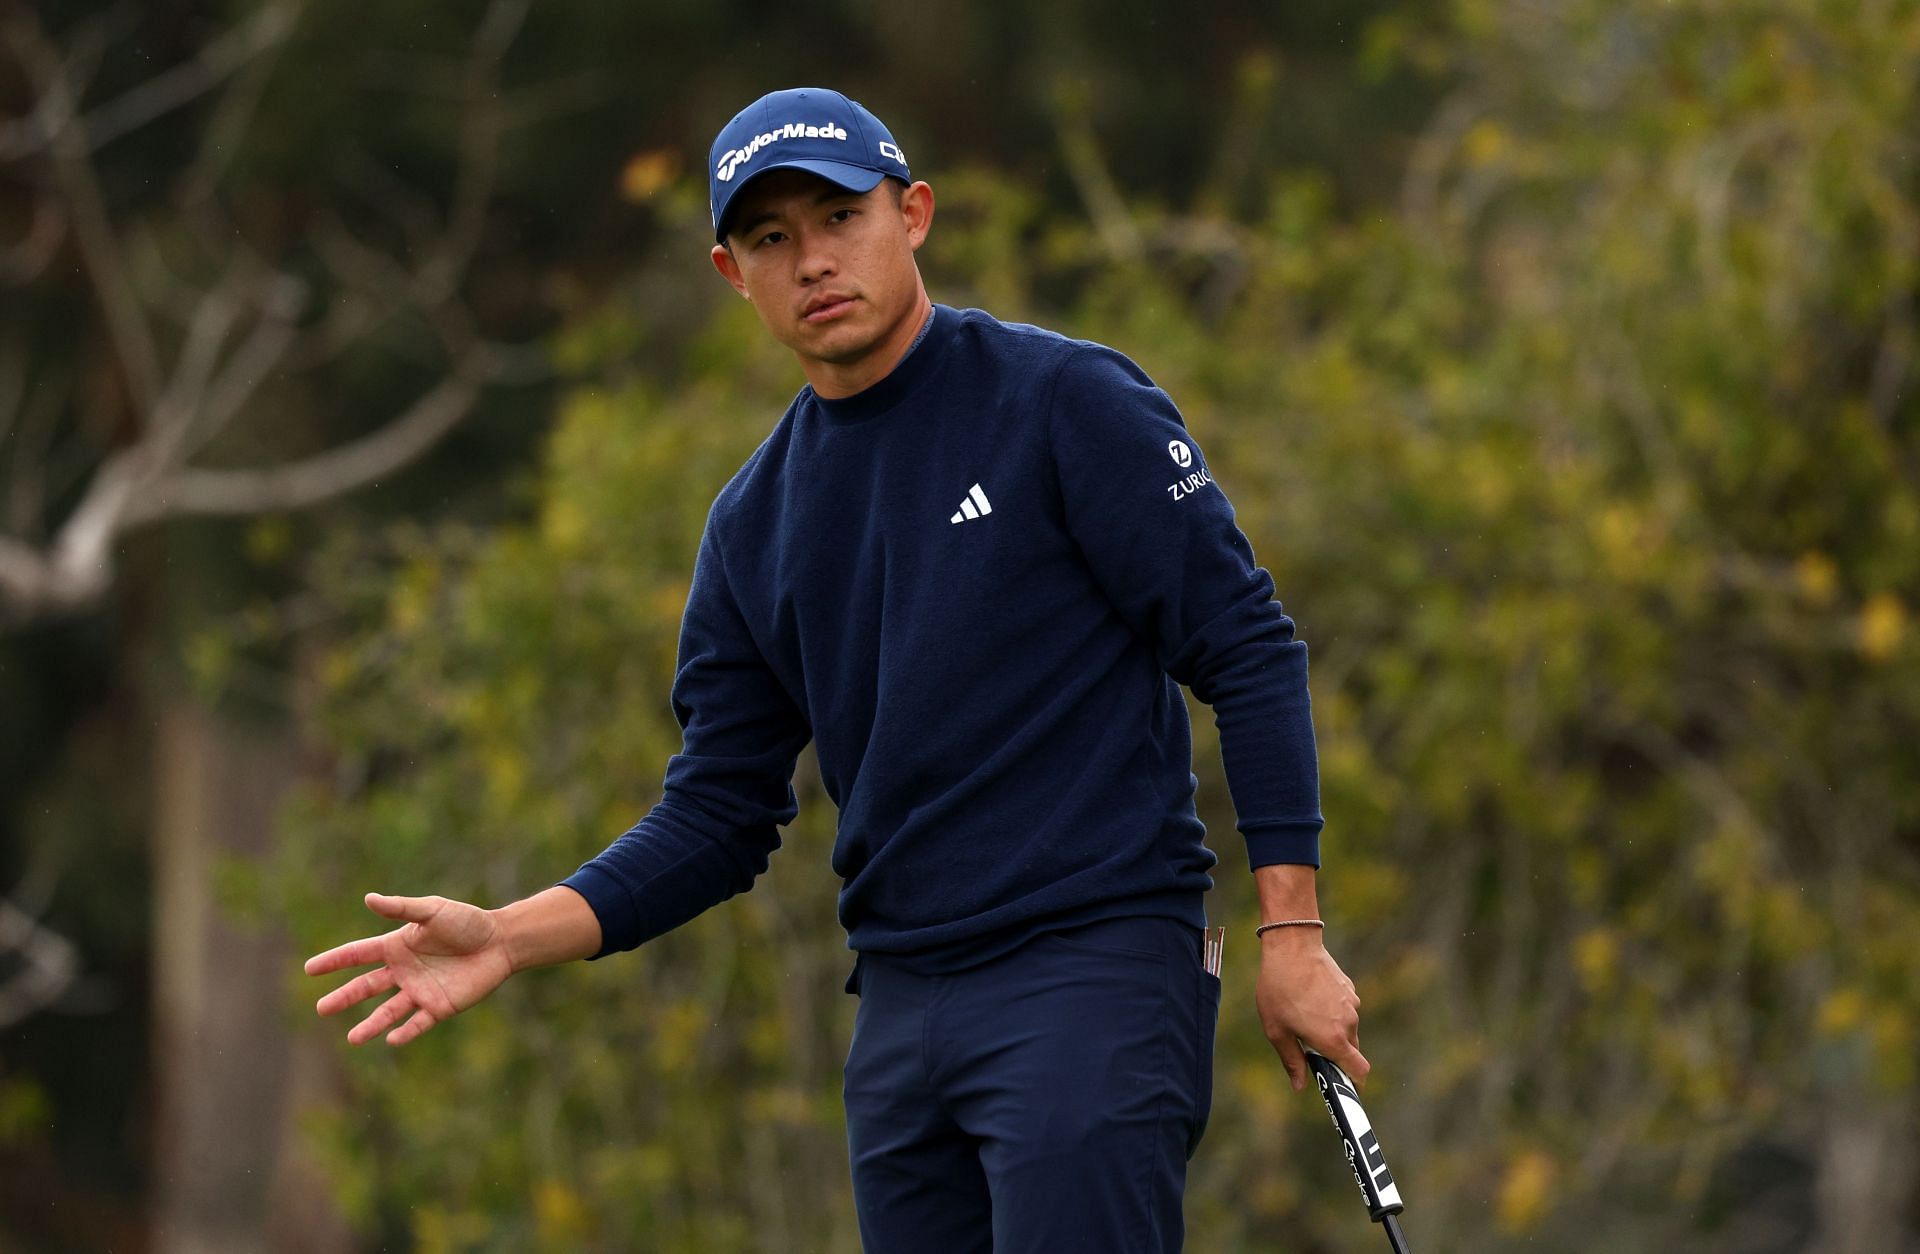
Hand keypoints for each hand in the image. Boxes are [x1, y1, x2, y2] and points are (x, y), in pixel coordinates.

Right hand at [304, 892, 513, 1046]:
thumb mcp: (433, 911)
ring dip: (371, 1025)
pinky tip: (392, 1040)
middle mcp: (403, 971)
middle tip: (321, 1009)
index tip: (309, 969)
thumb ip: (402, 908)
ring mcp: (419, 991)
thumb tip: (368, 899)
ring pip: (388, 1011)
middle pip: (366, 987)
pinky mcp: (439, 1007)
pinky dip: (405, 1032)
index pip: (358, 954)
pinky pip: (418, 1023)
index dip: (334, 961)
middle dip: (343, 998)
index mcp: (397, 946)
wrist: (501, 941)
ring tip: (352, 1039)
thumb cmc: (468, 921)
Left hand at [1254, 928, 1367, 1092]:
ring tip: (1304, 1015)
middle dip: (1335, 1054)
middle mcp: (1349, 1024)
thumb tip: (1300, 1086)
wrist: (1292, 947)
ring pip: (1347, 1028)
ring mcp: (1352, 1005)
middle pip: (1352, 1051)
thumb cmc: (1279, 990)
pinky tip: (1310, 998)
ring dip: (1332, 1030)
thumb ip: (1292, 1061)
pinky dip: (1332, 1011)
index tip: (1342, 1086)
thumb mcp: (1276, 1030)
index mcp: (1333, 1040)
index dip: (1354, 1083)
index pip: (1359, 1071)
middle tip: (1309, 1046)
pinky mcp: (1349, 989)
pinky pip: (1344, 1009)